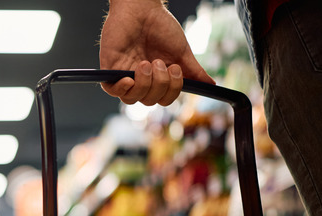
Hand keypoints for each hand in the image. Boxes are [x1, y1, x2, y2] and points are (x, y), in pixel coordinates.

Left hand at [99, 0, 213, 105]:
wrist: (142, 8)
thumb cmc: (160, 26)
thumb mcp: (181, 51)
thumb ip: (193, 70)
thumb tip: (211, 85)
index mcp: (158, 78)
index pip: (163, 98)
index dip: (171, 91)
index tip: (175, 70)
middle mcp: (141, 80)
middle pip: (149, 101)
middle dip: (159, 84)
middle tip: (159, 62)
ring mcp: (124, 74)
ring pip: (131, 99)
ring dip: (143, 85)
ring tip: (146, 63)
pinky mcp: (110, 68)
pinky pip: (111, 90)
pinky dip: (121, 89)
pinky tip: (129, 78)